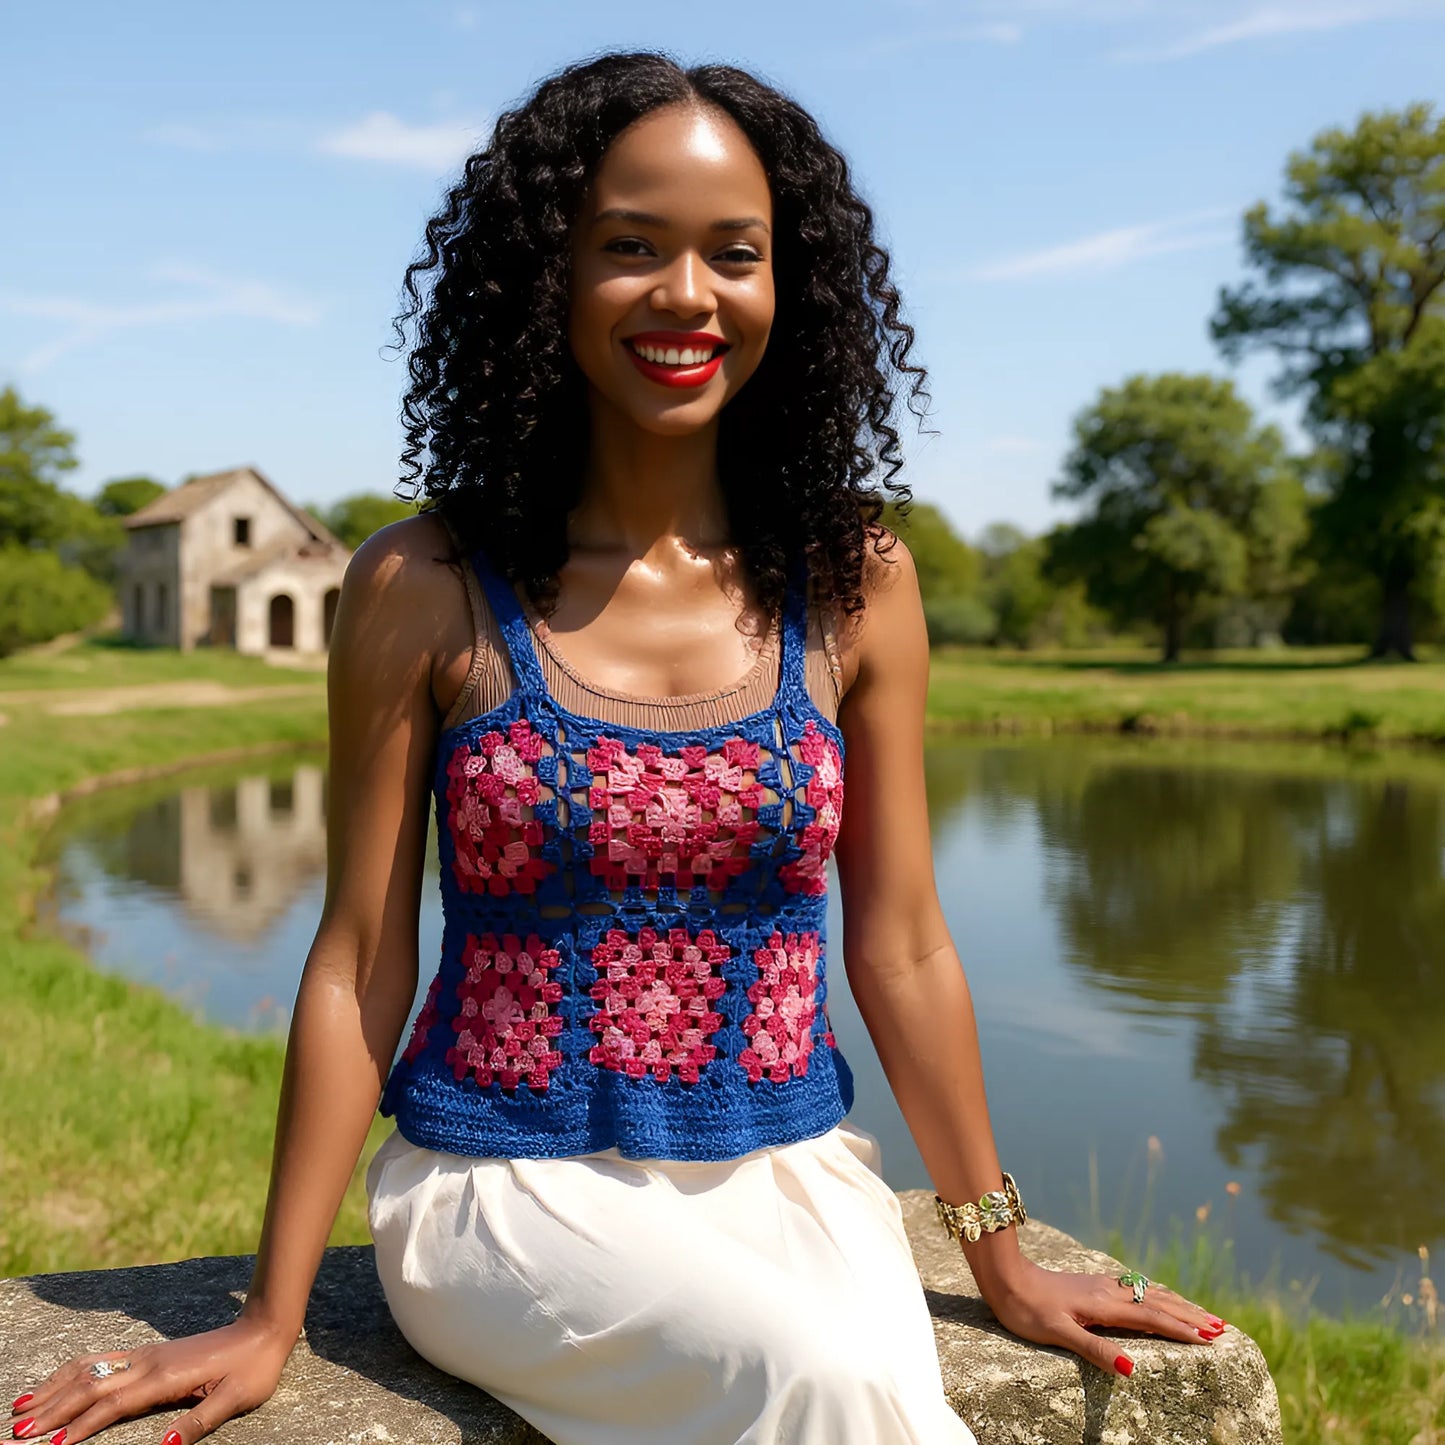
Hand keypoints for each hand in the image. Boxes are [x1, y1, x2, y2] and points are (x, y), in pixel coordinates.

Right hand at [7, 1315, 294, 1443]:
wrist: (264, 1329)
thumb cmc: (253, 1368)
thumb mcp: (235, 1399)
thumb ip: (201, 1422)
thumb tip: (166, 1444)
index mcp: (165, 1378)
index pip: (112, 1405)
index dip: (80, 1426)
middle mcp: (149, 1363)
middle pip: (90, 1385)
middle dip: (53, 1409)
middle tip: (18, 1432)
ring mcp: (147, 1355)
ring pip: (90, 1368)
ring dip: (54, 1387)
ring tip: (21, 1407)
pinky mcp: (150, 1353)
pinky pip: (102, 1360)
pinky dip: (73, 1372)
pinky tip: (60, 1382)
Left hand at [984, 1258, 1226, 1376]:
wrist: (1004, 1276)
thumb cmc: (1027, 1308)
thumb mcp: (1058, 1332)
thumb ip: (1095, 1350)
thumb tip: (1132, 1368)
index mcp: (1105, 1305)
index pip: (1153, 1319)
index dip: (1183, 1329)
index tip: (1212, 1338)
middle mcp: (1108, 1293)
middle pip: (1157, 1303)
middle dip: (1189, 1315)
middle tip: (1220, 1327)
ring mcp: (1100, 1287)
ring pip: (1147, 1294)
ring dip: (1175, 1304)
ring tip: (1199, 1313)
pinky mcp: (1090, 1286)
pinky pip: (1133, 1290)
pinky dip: (1154, 1296)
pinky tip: (1154, 1298)